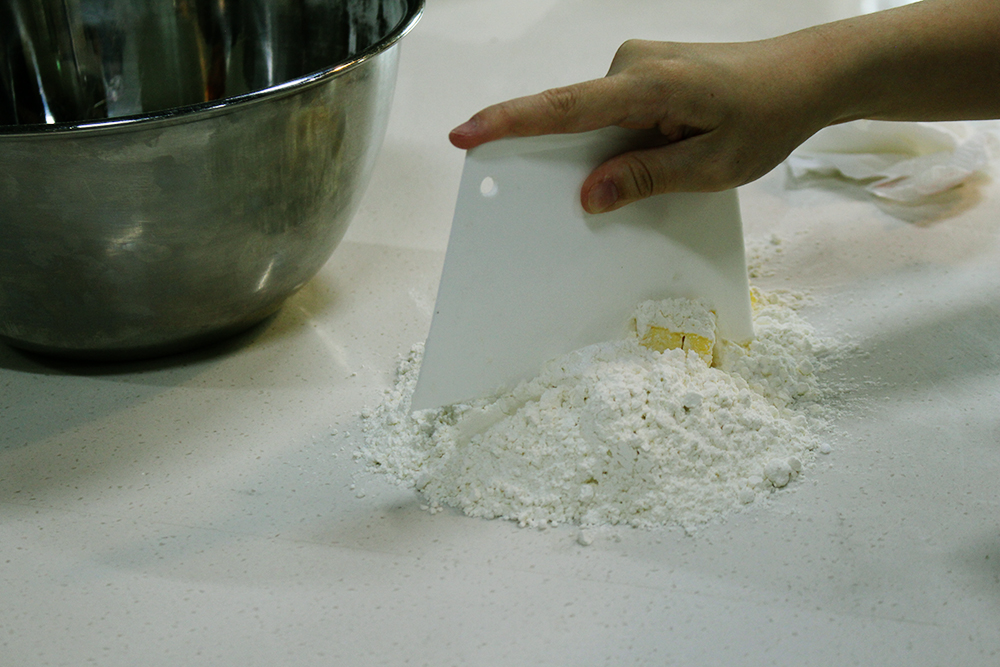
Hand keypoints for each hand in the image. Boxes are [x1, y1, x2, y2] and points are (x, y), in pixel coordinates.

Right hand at [450, 38, 831, 212]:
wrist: (806, 75)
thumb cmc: (767, 116)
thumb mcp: (713, 165)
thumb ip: (648, 176)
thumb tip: (590, 194)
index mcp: (650, 85)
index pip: (565, 107)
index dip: (510, 122)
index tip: (466, 134)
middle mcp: (634, 65)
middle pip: (576, 119)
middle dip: (570, 161)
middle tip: (586, 198)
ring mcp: (638, 66)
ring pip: (597, 121)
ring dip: (608, 154)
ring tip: (666, 169)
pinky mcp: (646, 74)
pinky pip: (614, 114)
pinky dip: (620, 142)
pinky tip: (658, 158)